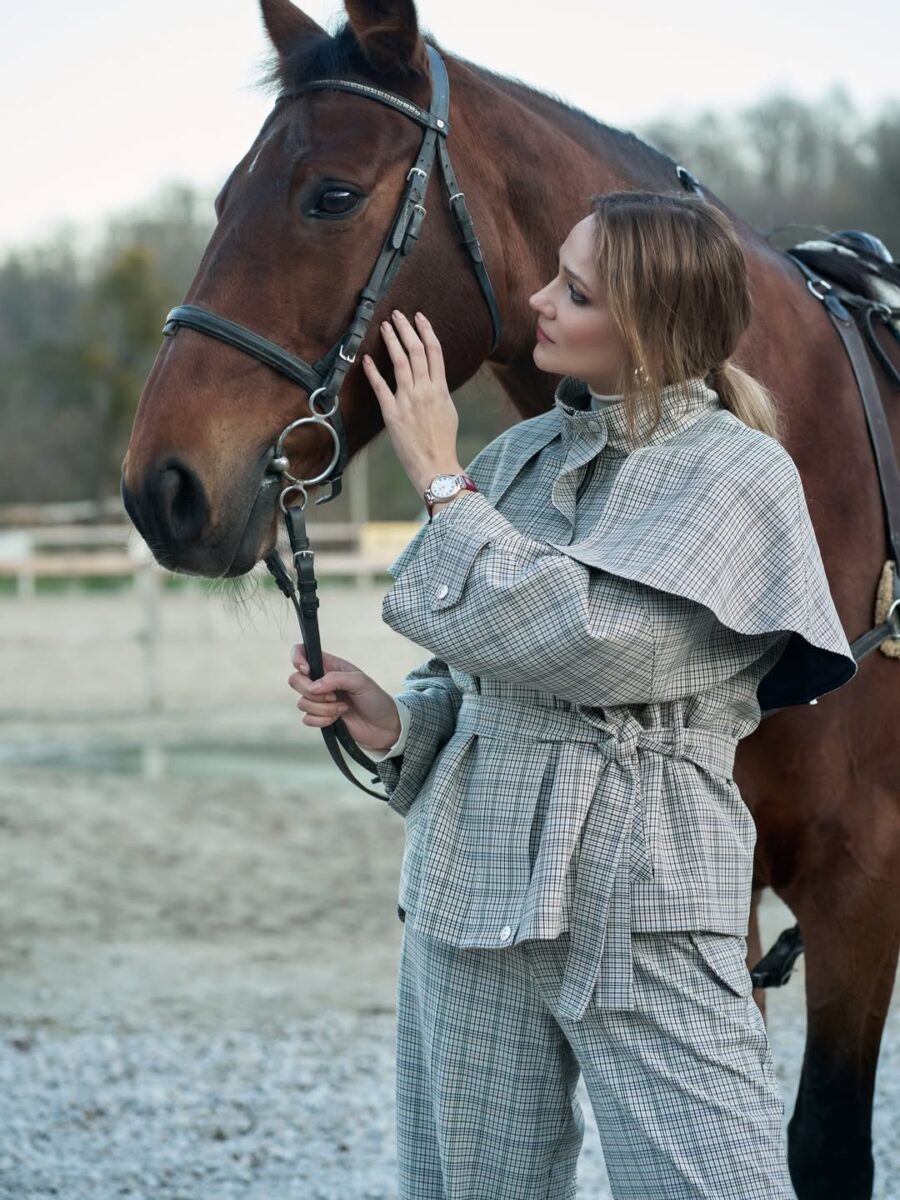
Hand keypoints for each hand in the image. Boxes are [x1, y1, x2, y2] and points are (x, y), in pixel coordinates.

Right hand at [288, 643, 401, 751]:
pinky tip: (338, 718)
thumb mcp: (360, 682)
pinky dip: (322, 721)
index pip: (302, 652)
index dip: (297, 658)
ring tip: (343, 708)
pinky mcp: (320, 717)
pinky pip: (307, 719)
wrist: (384, 725)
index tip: (307, 670)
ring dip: (323, 709)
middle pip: (295, 680)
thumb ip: (336, 679)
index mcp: (329, 665)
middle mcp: (320, 681)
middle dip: (311, 692)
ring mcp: (319, 700)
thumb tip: (312, 687)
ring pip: (301, 702)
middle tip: (333, 696)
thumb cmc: (375, 698)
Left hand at [362, 309, 462, 493]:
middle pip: (416, 350)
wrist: (435, 463)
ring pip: (400, 362)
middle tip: (398, 314)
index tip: (419, 317)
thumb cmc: (442, 440)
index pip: (434, 351)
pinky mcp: (392, 413)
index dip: (426, 331)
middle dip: (406, 329)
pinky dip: (373, 371)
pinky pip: (381, 387)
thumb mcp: (448, 410)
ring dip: (392, 341)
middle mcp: (424, 390)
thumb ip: (439, 390)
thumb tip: (432, 376)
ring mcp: (407, 400)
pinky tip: (367, 358)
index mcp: (440, 388)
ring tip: (385, 326)